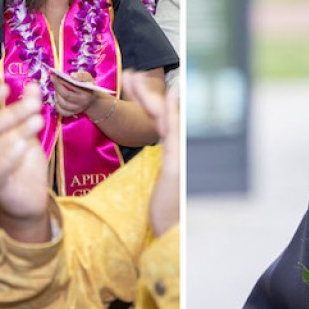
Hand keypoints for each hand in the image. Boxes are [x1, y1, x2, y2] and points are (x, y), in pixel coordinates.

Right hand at [0, 83, 51, 233]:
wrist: (27, 199)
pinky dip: (11, 156)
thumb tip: (32, 85)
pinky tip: (25, 145)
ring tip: (37, 120)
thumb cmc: (24, 163)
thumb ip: (27, 111)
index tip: (5, 87)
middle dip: (12, 112)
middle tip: (34, 103)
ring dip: (17, 130)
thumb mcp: (27, 133)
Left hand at [50, 70, 99, 117]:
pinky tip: (58, 97)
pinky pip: (62, 111)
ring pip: (63, 104)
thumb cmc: (88, 86)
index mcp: (87, 93)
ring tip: (56, 88)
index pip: (72, 87)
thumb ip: (81, 76)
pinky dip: (57, 105)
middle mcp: (82, 103)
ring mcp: (77, 110)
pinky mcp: (72, 113)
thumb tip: (71, 76)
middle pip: (66, 95)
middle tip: (53, 79)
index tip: (55, 75)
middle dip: (57, 86)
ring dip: (57, 94)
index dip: (62, 81)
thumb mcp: (88, 78)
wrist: (92, 100)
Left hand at [126, 76, 178, 234]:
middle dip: (143, 91)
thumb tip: (156, 153)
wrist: (172, 234)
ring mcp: (180, 156)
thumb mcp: (159, 184)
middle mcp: (179, 150)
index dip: (145, 100)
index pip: (157, 119)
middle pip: (161, 113)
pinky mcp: (176, 165)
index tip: (132, 85)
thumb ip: (160, 165)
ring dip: (148, 95)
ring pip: (164, 117)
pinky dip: (170, 112)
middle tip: (129, 73)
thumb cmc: (164, 213)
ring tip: (132, 78)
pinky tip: (167, 96)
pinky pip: (172, 134)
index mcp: (171, 153)